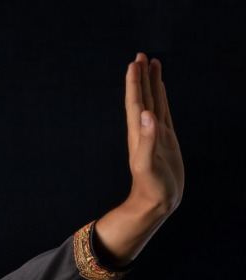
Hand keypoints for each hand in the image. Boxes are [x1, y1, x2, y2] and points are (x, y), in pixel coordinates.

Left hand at [124, 52, 182, 215]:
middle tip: (141, 55)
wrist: (156, 202)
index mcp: (139, 133)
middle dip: (141, 77)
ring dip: (152, 84)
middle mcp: (145, 130)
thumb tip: (146, 114)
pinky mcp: (166, 139)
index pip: (135, 102)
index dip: (134, 83)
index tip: (135, 63)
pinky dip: (161, 99)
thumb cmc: (150, 187)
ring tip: (152, 64)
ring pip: (153, 101)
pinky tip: (161, 91)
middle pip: (142, 97)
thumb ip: (147, 140)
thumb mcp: (147, 164)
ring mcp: (156, 133)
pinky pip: (163, 112)